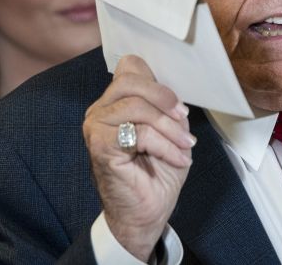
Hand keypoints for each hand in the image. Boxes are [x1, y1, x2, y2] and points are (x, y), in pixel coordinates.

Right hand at [83, 55, 195, 260]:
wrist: (146, 213)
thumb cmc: (156, 173)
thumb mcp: (170, 131)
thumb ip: (166, 107)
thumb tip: (174, 94)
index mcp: (115, 102)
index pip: (129, 67)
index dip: (157, 80)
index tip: (178, 106)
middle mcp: (100, 110)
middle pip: (131, 81)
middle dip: (165, 98)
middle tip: (184, 118)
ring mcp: (96, 127)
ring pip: (136, 106)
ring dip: (169, 127)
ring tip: (185, 145)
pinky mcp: (100, 147)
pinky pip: (139, 133)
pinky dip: (165, 145)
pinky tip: (177, 158)